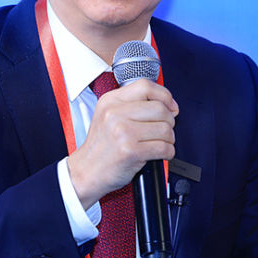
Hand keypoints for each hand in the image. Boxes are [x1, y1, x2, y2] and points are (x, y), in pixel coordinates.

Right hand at [67, 79, 177, 208]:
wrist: (86, 171)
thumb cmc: (101, 147)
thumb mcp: (108, 116)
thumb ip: (133, 105)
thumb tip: (168, 104)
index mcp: (110, 101)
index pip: (146, 86)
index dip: (164, 96)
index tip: (170, 107)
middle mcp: (115, 114)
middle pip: (160, 108)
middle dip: (169, 122)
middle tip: (163, 131)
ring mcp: (122, 132)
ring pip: (165, 129)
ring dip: (169, 139)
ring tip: (159, 143)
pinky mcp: (131, 151)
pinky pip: (163, 148)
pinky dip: (168, 153)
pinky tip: (159, 154)